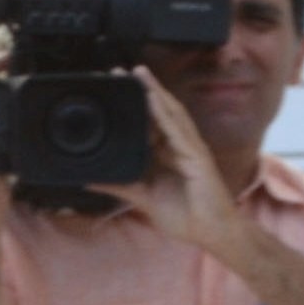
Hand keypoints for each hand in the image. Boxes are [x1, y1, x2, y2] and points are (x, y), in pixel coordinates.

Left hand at [123, 71, 245, 256]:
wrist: (212, 234)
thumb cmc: (186, 217)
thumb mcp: (143, 199)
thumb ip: (120, 188)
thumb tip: (91, 180)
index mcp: (166, 155)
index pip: (149, 123)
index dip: (134, 104)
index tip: (115, 88)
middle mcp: (178, 147)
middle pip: (159, 111)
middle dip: (143, 90)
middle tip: (121, 71)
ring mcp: (189, 149)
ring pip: (170, 114)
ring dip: (155, 92)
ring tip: (139, 74)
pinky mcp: (197, 156)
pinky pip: (179, 130)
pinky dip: (166, 114)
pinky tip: (155, 99)